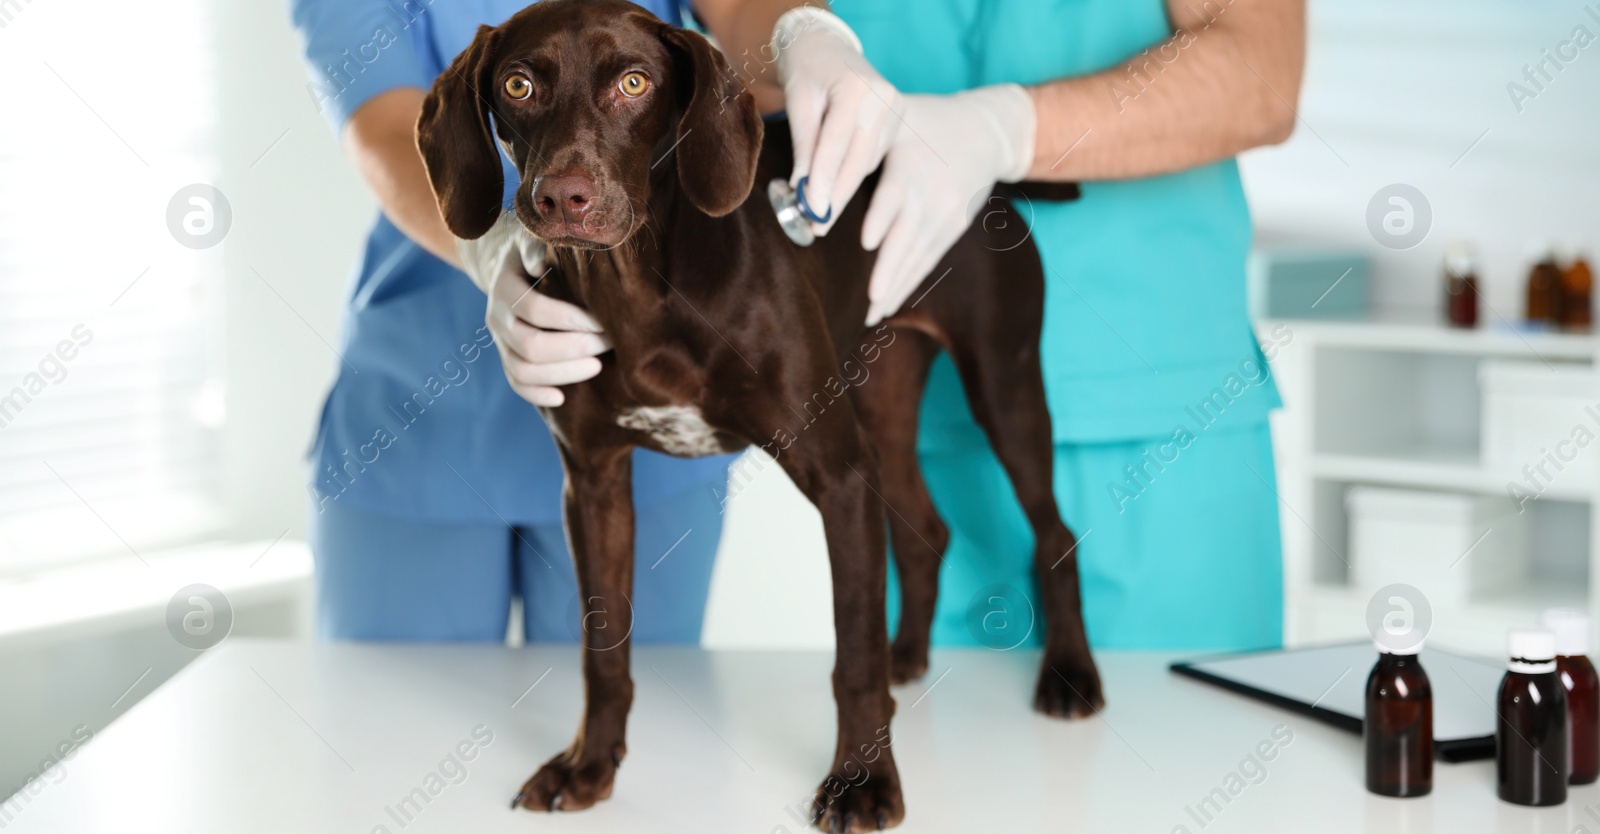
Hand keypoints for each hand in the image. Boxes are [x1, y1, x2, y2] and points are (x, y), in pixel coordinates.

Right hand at [456, 216, 609, 406]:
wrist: (509, 263)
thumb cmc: (538, 249)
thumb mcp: (535, 238)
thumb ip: (538, 245)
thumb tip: (540, 262)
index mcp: (505, 285)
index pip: (535, 309)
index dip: (571, 319)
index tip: (604, 321)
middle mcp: (497, 315)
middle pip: (529, 344)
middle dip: (574, 348)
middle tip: (609, 343)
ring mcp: (500, 339)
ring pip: (522, 369)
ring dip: (562, 373)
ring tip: (597, 366)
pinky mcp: (506, 355)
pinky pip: (516, 382)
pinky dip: (537, 394)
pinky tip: (561, 397)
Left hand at [773, 8, 898, 234]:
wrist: (828, 47)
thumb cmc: (807, 71)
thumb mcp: (799, 102)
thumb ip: (805, 146)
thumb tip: (804, 191)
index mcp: (857, 87)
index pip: (836, 144)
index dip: (824, 181)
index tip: (813, 213)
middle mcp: (885, 98)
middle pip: (858, 160)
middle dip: (836, 196)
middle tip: (816, 227)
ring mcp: (897, 110)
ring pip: (868, 164)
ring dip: (844, 192)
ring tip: (822, 217)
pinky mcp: (899, 122)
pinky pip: (875, 160)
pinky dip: (855, 177)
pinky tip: (839, 192)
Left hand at [861, 85, 1035, 324]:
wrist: (985, 134)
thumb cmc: (924, 123)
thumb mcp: (896, 119)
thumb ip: (861, 143)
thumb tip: (815, 169)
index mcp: (914, 163)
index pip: (898, 192)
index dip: (884, 216)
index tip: (866, 241)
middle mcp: (935, 193)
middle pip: (911, 235)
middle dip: (891, 268)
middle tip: (870, 298)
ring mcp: (947, 215)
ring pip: (919, 256)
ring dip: (896, 286)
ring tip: (871, 315)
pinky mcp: (952, 229)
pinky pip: (928, 262)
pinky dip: (908, 284)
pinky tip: (889, 305)